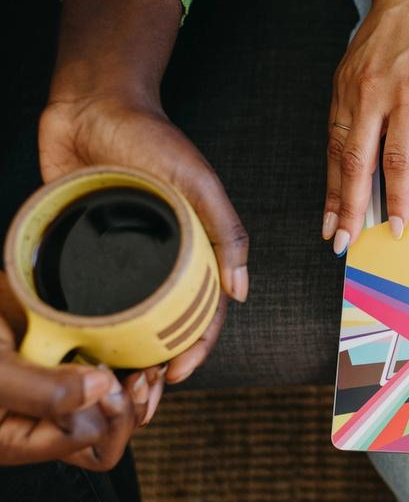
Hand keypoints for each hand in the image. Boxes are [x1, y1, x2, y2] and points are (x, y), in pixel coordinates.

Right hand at [0, 273, 158, 468]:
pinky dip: (130, 368)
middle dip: (132, 407)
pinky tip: (135, 352)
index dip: (110, 413)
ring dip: (138, 390)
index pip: (91, 444)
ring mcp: (61, 396)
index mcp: (23, 437)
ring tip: (144, 365)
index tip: (107, 376)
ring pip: (118, 411)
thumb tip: (100, 390)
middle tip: (139, 374)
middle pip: (111, 436)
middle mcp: (46, 422)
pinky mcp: (69, 366)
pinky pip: (113, 381)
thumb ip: (41, 390)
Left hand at [39, 0, 247, 384]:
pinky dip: (84, 325)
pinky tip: (74, 349)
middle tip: (137, 395)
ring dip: (121, 355)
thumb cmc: (151, 137)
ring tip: (107, 384)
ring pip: (125, 319)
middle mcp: (156, 261)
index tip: (173, 377)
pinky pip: (84, 295)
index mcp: (189, 250)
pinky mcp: (82, 251)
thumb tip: (241, 292)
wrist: (92, 106)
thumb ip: (225, 232)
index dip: (194, 349)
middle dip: (156, 364)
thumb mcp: (198, 182)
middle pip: (162, 325)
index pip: (200, 311)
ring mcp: (118, 259)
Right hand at [323, 0, 408, 251]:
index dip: (396, 196)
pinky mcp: (338, 91)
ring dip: (332, 195)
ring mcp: (350, 93)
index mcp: (408, 93)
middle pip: (357, 162)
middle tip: (343, 241)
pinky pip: (332, 137)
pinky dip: (331, 170)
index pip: (398, 158)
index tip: (395, 226)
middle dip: (349, 207)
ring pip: (337, 154)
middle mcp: (372, 95)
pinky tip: (332, 193)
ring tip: (330, 227)